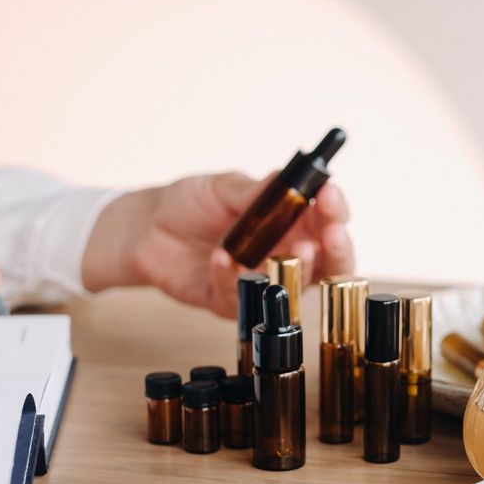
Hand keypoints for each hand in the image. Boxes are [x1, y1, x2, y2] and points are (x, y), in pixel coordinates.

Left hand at [81, 172, 353, 316]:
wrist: (146, 229)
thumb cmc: (191, 204)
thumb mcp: (224, 187)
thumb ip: (255, 190)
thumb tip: (286, 180)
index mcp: (291, 222)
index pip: (328, 220)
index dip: (335, 211)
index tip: (330, 198)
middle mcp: (284, 254)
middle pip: (328, 262)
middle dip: (336, 250)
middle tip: (330, 236)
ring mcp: (261, 281)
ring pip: (295, 288)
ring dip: (299, 270)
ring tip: (294, 251)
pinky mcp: (232, 302)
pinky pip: (242, 297)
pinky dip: (233, 277)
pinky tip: (222, 257)